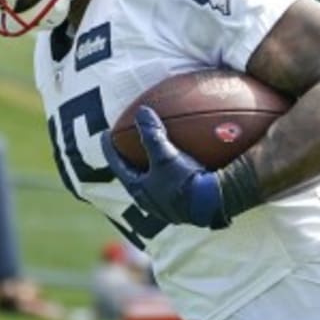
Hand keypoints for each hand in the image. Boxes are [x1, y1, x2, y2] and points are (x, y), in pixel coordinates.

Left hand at [101, 106, 228, 228]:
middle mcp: (151, 202)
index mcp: (139, 190)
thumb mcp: (165, 156)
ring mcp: (169, 207)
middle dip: (131, 161)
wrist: (214, 206)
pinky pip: (177, 187)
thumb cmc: (184, 182)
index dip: (110, 149)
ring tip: (155, 156)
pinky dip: (176, 174)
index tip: (106, 134)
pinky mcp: (187, 209)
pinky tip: (187, 164)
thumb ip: (152, 134)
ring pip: (156, 184)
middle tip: (126, 146)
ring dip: (153, 170)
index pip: (118, 166)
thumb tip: (142, 111)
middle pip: (135, 176)